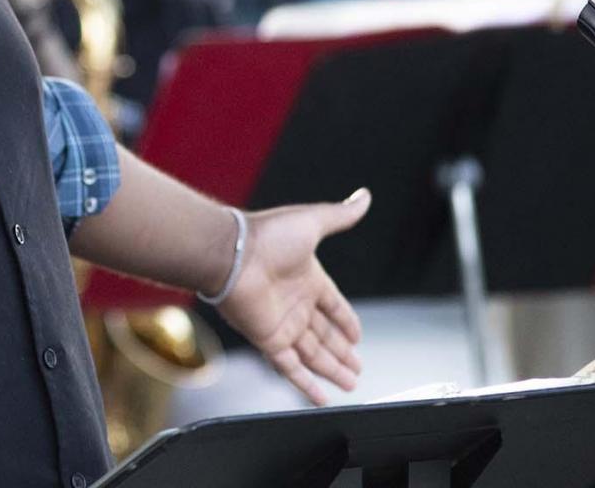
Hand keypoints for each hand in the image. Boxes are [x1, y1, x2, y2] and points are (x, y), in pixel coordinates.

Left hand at [213, 188, 370, 405]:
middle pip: (325, 334)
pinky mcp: (268, 339)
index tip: (358, 336)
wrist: (231, 253)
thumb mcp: (312, 222)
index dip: (346, 321)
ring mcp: (282, 323)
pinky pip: (291, 368)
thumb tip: (364, 197)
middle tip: (358, 367)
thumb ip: (340, 215)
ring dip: (332, 370)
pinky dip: (306, 384)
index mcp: (308, 278)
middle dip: (342, 352)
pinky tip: (321, 398)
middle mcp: (295, 303)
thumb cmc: (267, 235)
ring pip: (313, 354)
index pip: (334, 305)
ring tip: (350, 383)